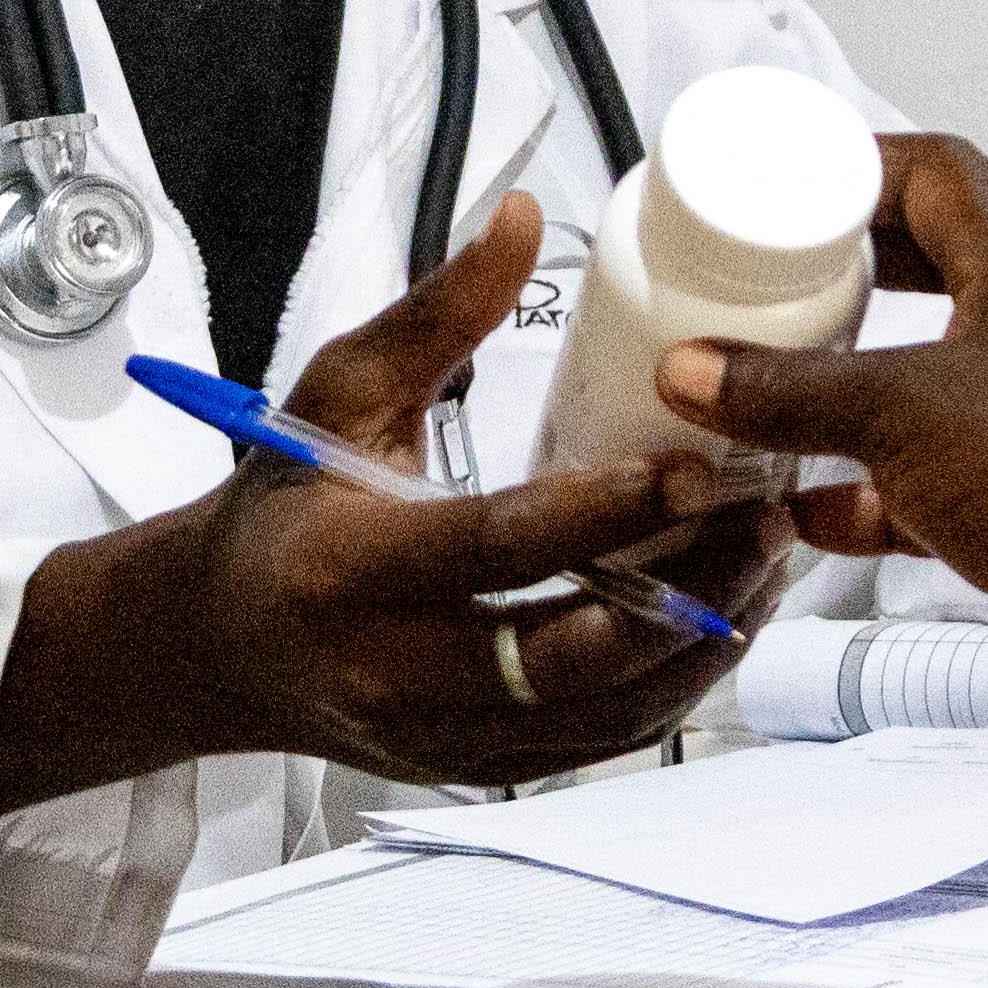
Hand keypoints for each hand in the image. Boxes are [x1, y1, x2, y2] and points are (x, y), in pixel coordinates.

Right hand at [0, 193, 783, 818]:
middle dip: (687, 589)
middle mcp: (391, 673)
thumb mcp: (339, 393)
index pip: (496, 546)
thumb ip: (437, 312)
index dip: (606, 511)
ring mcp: (439, 737)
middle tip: (767, 516)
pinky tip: (724, 619)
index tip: (695, 464)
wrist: (221, 646)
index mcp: (345, 571)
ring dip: (700, 641)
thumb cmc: (282, 508)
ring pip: (601, 713)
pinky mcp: (478, 769)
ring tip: (765, 560)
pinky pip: (599, 745)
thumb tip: (521, 217)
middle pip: (569, 654)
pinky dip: (673, 687)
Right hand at [658, 135, 987, 735]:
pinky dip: (861, 492)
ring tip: (769, 389)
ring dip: (847, 390)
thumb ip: (791, 391)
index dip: (862, 168)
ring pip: (923, 383)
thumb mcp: (899, 413)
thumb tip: (705, 370)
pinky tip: (805, 508)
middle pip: (930, 273)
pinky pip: (924, 482)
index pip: (943, 178)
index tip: (789, 185)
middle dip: (844, 278)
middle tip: (770, 282)